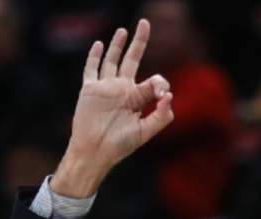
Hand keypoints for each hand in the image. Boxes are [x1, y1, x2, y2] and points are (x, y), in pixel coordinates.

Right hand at [51, 18, 173, 197]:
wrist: (95, 152)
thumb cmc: (120, 146)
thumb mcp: (145, 132)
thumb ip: (161, 116)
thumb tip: (170, 95)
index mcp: (137, 99)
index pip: (153, 81)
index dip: (160, 83)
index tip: (162, 92)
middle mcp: (123, 90)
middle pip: (132, 60)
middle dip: (139, 42)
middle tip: (145, 23)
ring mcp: (106, 88)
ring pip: (112, 60)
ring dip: (117, 45)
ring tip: (124, 30)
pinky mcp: (90, 89)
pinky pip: (91, 69)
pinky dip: (95, 56)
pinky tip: (100, 44)